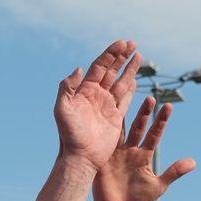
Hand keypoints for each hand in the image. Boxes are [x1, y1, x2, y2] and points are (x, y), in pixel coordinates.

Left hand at [54, 41, 141, 171]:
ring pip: (120, 82)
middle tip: (132, 43)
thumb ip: (67, 87)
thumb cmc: (68, 135)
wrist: (80, 156)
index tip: (122, 44)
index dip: (110, 54)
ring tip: (138, 55)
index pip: (99, 66)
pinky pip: (125, 99)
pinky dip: (131, 89)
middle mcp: (96, 95)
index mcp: (84, 90)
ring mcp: (106, 106)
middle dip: (121, 56)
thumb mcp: (62, 109)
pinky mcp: (115, 117)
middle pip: (111, 70)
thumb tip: (79, 68)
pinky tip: (135, 79)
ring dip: (129, 69)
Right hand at [92, 97, 196, 200]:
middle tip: (151, 98)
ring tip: (127, 98)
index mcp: (143, 156)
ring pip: (121, 130)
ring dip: (125, 116)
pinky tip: (104, 114)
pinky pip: (105, 141)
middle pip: (138, 127)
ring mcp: (116, 153)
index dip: (161, 121)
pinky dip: (105, 128)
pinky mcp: (103, 158)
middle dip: (144, 113)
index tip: (169, 107)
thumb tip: (194, 162)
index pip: (154, 135)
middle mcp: (130, 151)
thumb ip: (174, 172)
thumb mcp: (158, 186)